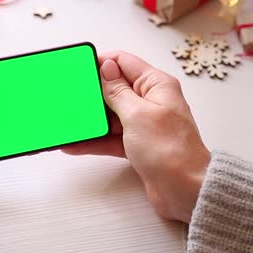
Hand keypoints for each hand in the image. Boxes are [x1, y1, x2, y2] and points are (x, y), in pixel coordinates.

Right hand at [63, 52, 209, 222]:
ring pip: (110, 115)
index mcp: (156, 85)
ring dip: (90, 119)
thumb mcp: (137, 114)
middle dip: (92, 93)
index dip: (101, 63)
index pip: (124, 62)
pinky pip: (111, 137)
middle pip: (114, 89)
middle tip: (70, 96)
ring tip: (68, 121)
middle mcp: (151, 101)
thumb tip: (106, 67)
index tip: (80, 68)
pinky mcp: (137, 144)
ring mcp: (143, 123)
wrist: (184, 191)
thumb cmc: (171, 151)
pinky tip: (75, 143)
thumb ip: (117, 91)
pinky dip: (94, 140)